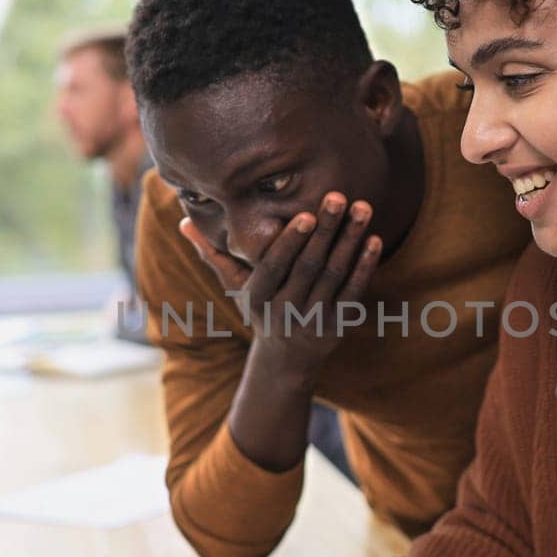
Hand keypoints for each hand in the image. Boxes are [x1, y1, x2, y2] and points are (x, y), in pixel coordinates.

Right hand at [179, 192, 380, 373]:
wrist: (285, 361)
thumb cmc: (259, 310)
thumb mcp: (234, 286)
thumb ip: (213, 253)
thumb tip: (184, 221)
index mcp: (257, 297)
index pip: (275, 266)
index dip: (291, 241)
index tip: (306, 213)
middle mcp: (285, 310)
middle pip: (309, 266)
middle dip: (326, 230)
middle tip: (339, 196)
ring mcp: (313, 318)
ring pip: (334, 275)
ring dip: (350, 241)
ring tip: (363, 208)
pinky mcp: (337, 324)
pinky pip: (354, 293)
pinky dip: (365, 267)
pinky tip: (373, 240)